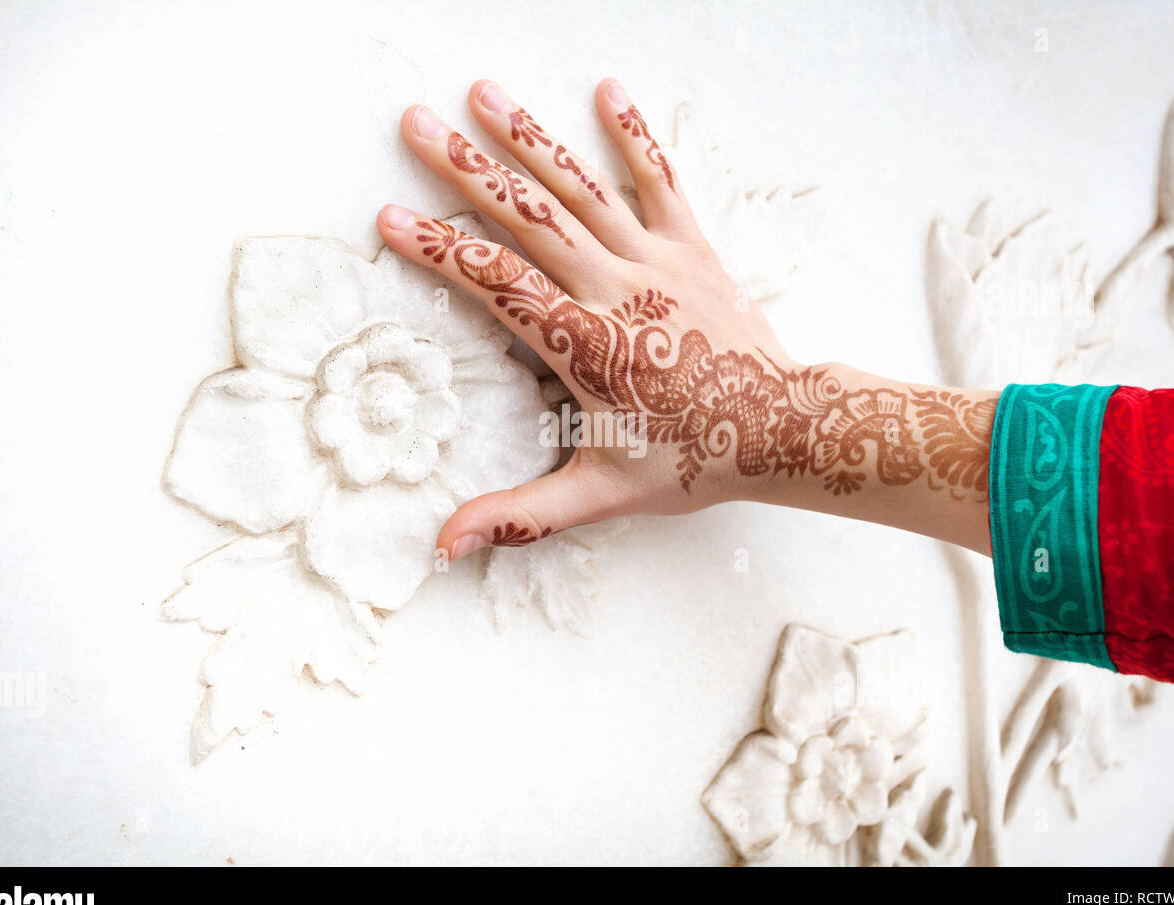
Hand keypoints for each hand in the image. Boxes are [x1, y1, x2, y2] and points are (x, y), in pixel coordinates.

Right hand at [377, 78, 998, 560]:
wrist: (783, 429)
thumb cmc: (695, 459)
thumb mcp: (600, 493)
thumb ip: (521, 515)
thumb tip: (447, 546)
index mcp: (584, 341)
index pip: (495, 283)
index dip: (438, 249)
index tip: (390, 218)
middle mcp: (614, 286)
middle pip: (526, 216)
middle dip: (465, 168)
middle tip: (415, 124)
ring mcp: (656, 259)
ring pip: (581, 187)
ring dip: (529, 138)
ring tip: (484, 93)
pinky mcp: (693, 247)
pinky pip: (660, 180)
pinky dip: (633, 135)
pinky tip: (607, 90)